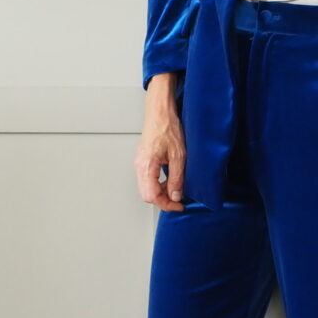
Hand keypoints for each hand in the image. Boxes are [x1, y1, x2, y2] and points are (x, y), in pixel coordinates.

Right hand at [136, 73, 185, 209]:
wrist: (160, 112)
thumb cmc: (168, 127)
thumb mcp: (178, 155)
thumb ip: (177, 178)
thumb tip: (176, 195)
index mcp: (146, 166)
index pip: (152, 196)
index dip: (166, 204)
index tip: (178, 205)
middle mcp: (139, 166)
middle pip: (147, 195)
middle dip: (163, 200)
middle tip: (178, 199)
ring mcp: (139, 163)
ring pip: (146, 188)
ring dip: (160, 192)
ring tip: (176, 187)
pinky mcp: (142, 160)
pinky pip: (147, 179)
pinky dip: (158, 184)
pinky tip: (169, 178)